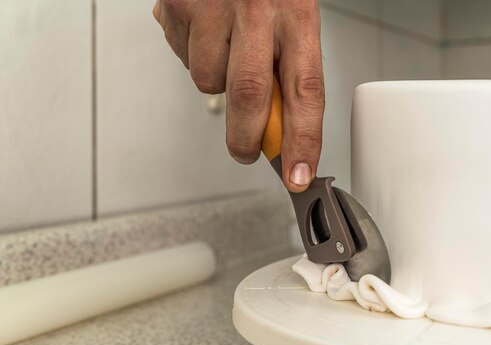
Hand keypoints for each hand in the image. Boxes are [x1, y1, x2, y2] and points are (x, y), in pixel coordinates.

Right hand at [153, 0, 323, 191]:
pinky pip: (183, 57)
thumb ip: (287, 69)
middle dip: (246, 138)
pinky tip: (205, 28)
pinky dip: (193, 55)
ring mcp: (213, 6)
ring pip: (209, 80)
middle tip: (246, 152)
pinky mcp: (177, 5)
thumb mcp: (292, 15)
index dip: (303, 140)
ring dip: (216, 81)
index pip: (306, 90)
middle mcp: (257, 8)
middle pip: (250, 96)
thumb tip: (281, 133)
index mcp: (298, 14)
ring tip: (224, 47)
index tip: (299, 175)